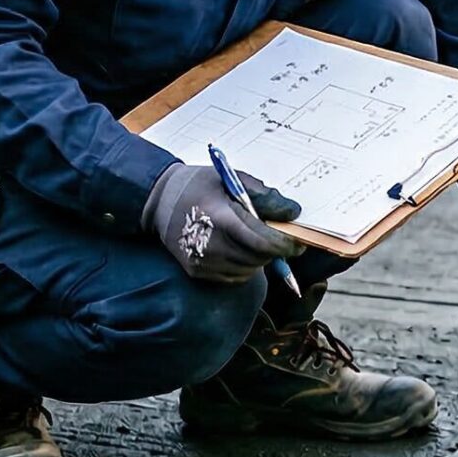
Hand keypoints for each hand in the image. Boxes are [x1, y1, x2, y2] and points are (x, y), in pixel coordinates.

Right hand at [143, 164, 300, 283]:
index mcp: (221, 218)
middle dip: (276, 252)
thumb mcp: (231, 180)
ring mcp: (202, 261)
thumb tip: (293, 212)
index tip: (298, 242)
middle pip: (258, 258)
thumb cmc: (198, 185)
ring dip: (260, 259)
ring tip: (260, 242)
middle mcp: (211, 245)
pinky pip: (233, 276)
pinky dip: (245, 267)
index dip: (285, 245)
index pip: (262, 242)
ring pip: (248, 270)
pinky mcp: (197, 271)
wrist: (158, 201)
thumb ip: (264, 196)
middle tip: (284, 241)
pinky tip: (241, 249)